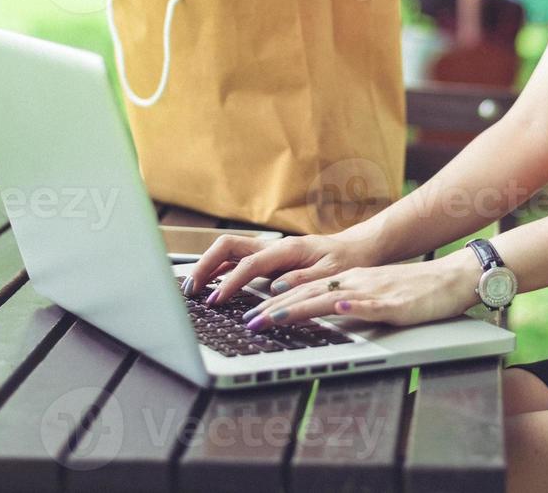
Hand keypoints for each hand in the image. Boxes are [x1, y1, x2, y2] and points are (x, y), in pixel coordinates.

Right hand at [182, 230, 382, 304]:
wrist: (357, 249)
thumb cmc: (345, 261)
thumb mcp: (331, 274)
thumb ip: (302, 281)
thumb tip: (274, 288)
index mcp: (287, 249)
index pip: (249, 264)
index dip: (230, 283)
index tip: (216, 301)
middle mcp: (273, 247)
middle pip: (227, 247)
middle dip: (204, 265)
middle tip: (190, 289)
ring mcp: (269, 252)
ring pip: (228, 252)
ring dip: (208, 267)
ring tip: (193, 289)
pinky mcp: (269, 259)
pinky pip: (237, 261)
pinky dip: (220, 271)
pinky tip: (212, 286)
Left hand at [239, 250, 484, 331]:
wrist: (452, 278)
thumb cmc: (415, 291)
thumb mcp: (375, 296)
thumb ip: (349, 304)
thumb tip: (323, 314)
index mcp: (350, 281)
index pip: (305, 291)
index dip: (275, 303)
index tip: (250, 315)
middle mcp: (356, 282)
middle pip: (308, 294)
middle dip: (274, 308)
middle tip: (247, 321)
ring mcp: (374, 292)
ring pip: (330, 297)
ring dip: (299, 307)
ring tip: (273, 317)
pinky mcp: (395, 303)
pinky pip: (371, 304)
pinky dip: (352, 305)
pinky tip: (338, 307)